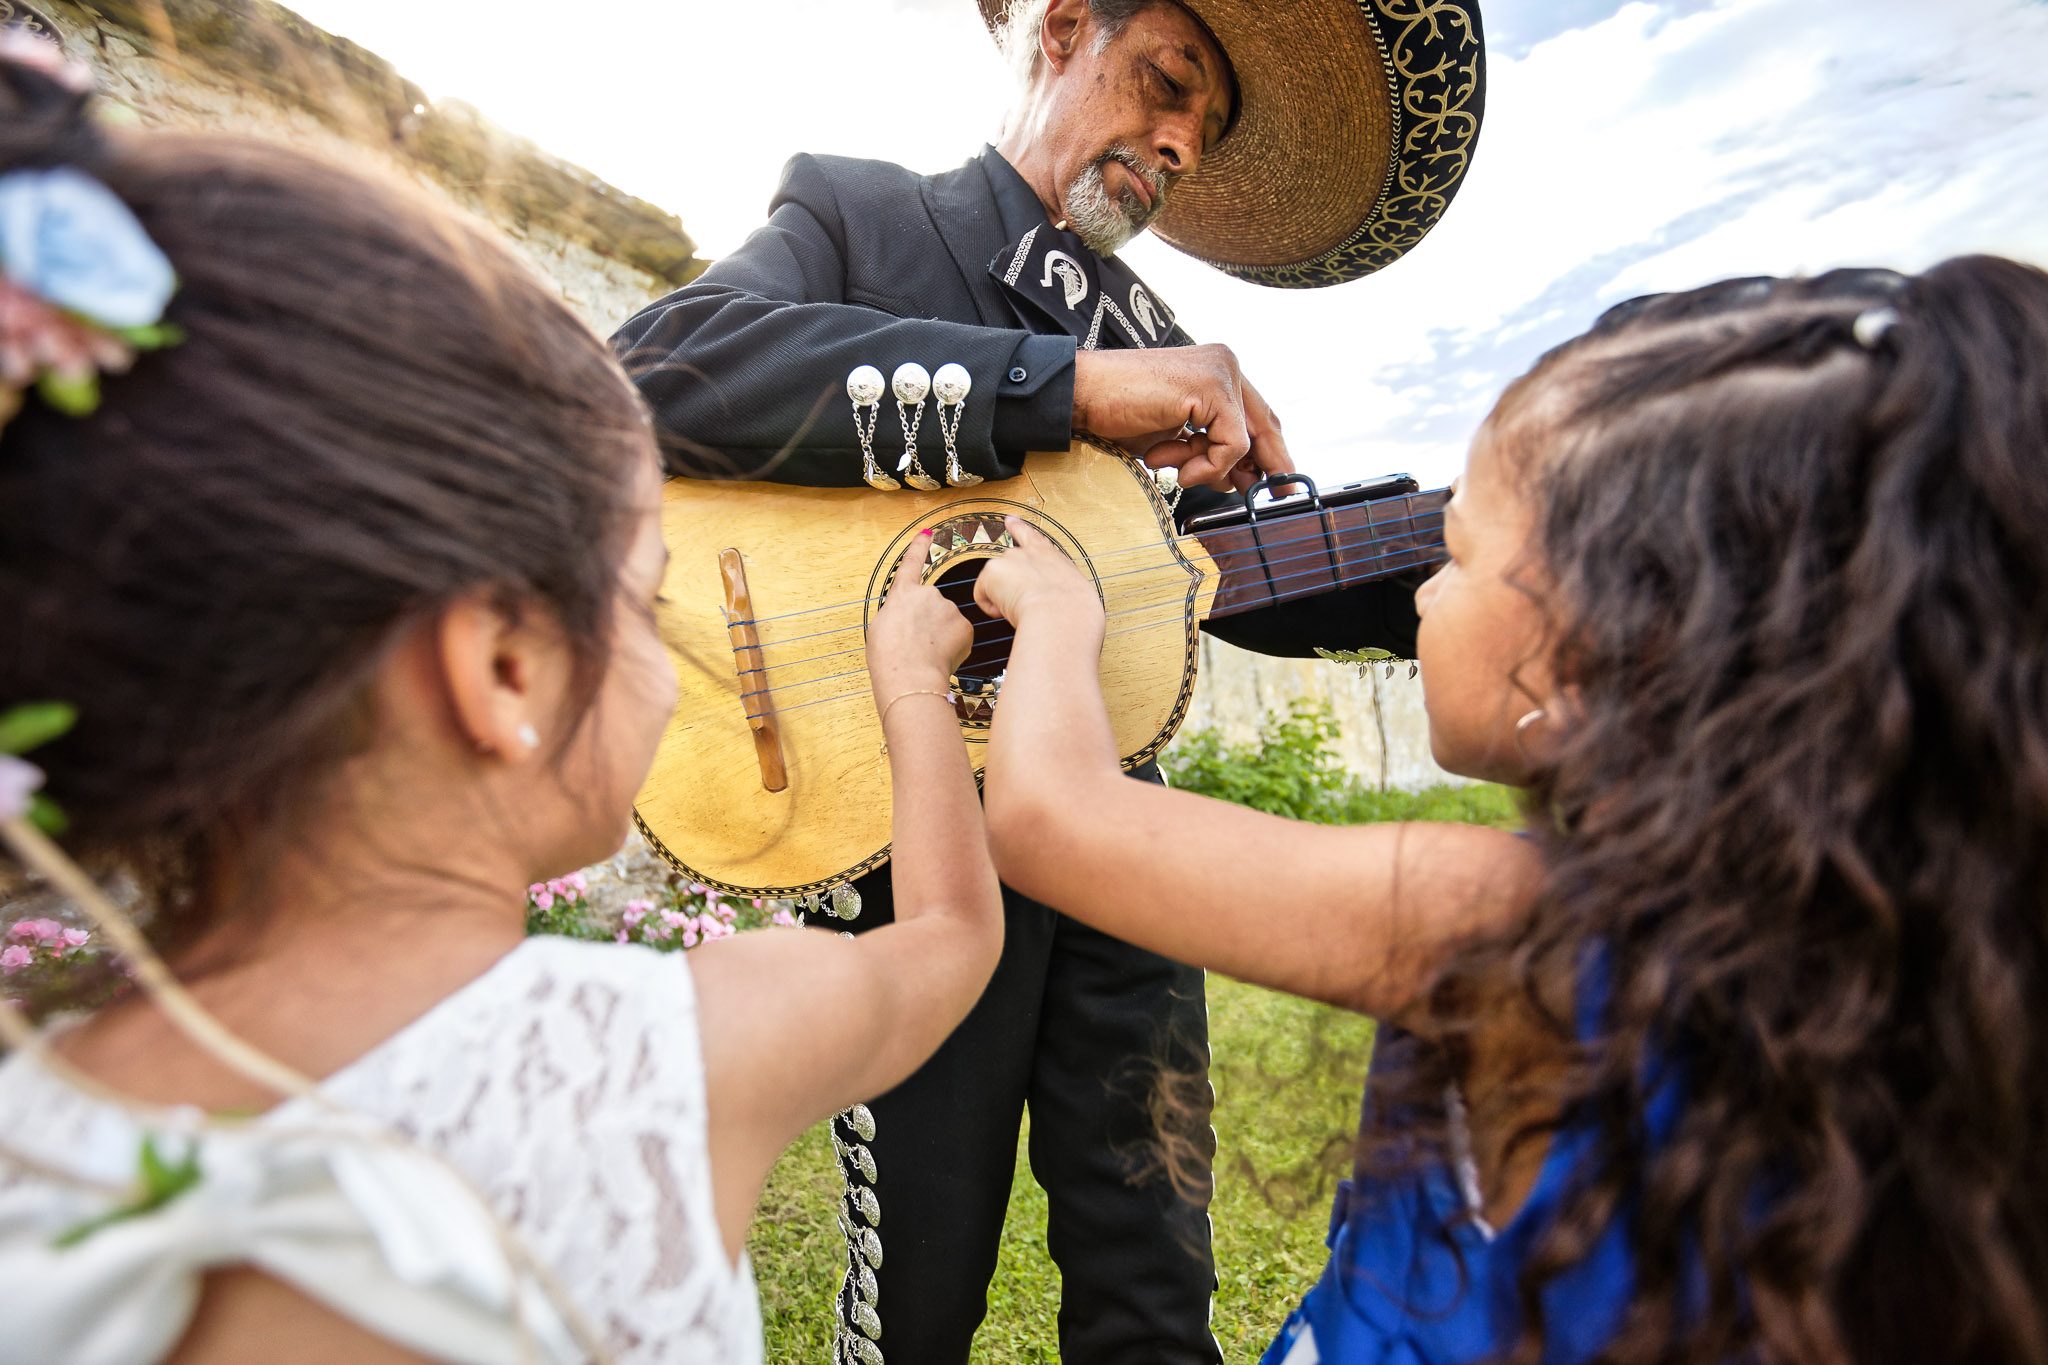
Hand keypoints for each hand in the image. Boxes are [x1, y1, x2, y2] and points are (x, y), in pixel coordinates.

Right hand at [867, 531, 972, 701]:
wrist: (909, 675)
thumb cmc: (890, 657)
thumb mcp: (880, 628)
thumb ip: (898, 614)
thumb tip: (907, 618)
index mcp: (902, 594)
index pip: (912, 564)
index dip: (919, 547)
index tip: (927, 534)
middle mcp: (927, 594)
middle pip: (932, 607)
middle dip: (929, 623)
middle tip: (917, 645)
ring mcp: (948, 608)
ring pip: (947, 623)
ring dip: (940, 636)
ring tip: (926, 654)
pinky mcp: (964, 625)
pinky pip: (960, 635)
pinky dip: (953, 646)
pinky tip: (941, 657)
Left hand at [974, 518, 1102, 636]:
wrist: (1060, 612)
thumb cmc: (1072, 610)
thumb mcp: (1072, 593)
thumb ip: (1057, 589)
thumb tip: (1051, 600)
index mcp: (1050, 556)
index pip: (1031, 536)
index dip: (1018, 527)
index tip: (1009, 520)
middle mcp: (1028, 553)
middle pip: (1007, 563)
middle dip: (1007, 582)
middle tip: (1020, 602)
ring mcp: (1009, 558)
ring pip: (995, 583)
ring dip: (1003, 598)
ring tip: (1022, 610)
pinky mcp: (992, 570)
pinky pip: (982, 596)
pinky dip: (991, 608)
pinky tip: (1005, 612)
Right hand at [1071, 344, 1292, 493]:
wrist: (1082, 397)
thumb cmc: (1119, 416)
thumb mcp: (1175, 439)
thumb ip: (1208, 450)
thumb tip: (1241, 479)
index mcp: (1216, 370)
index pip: (1257, 414)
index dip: (1271, 450)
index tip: (1280, 484)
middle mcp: (1225, 364)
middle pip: (1265, 423)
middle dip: (1267, 465)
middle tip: (1278, 497)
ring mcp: (1220, 371)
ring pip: (1245, 440)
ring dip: (1210, 468)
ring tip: (1173, 467)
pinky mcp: (1211, 386)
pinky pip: (1232, 444)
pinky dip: (1208, 464)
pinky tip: (1173, 465)